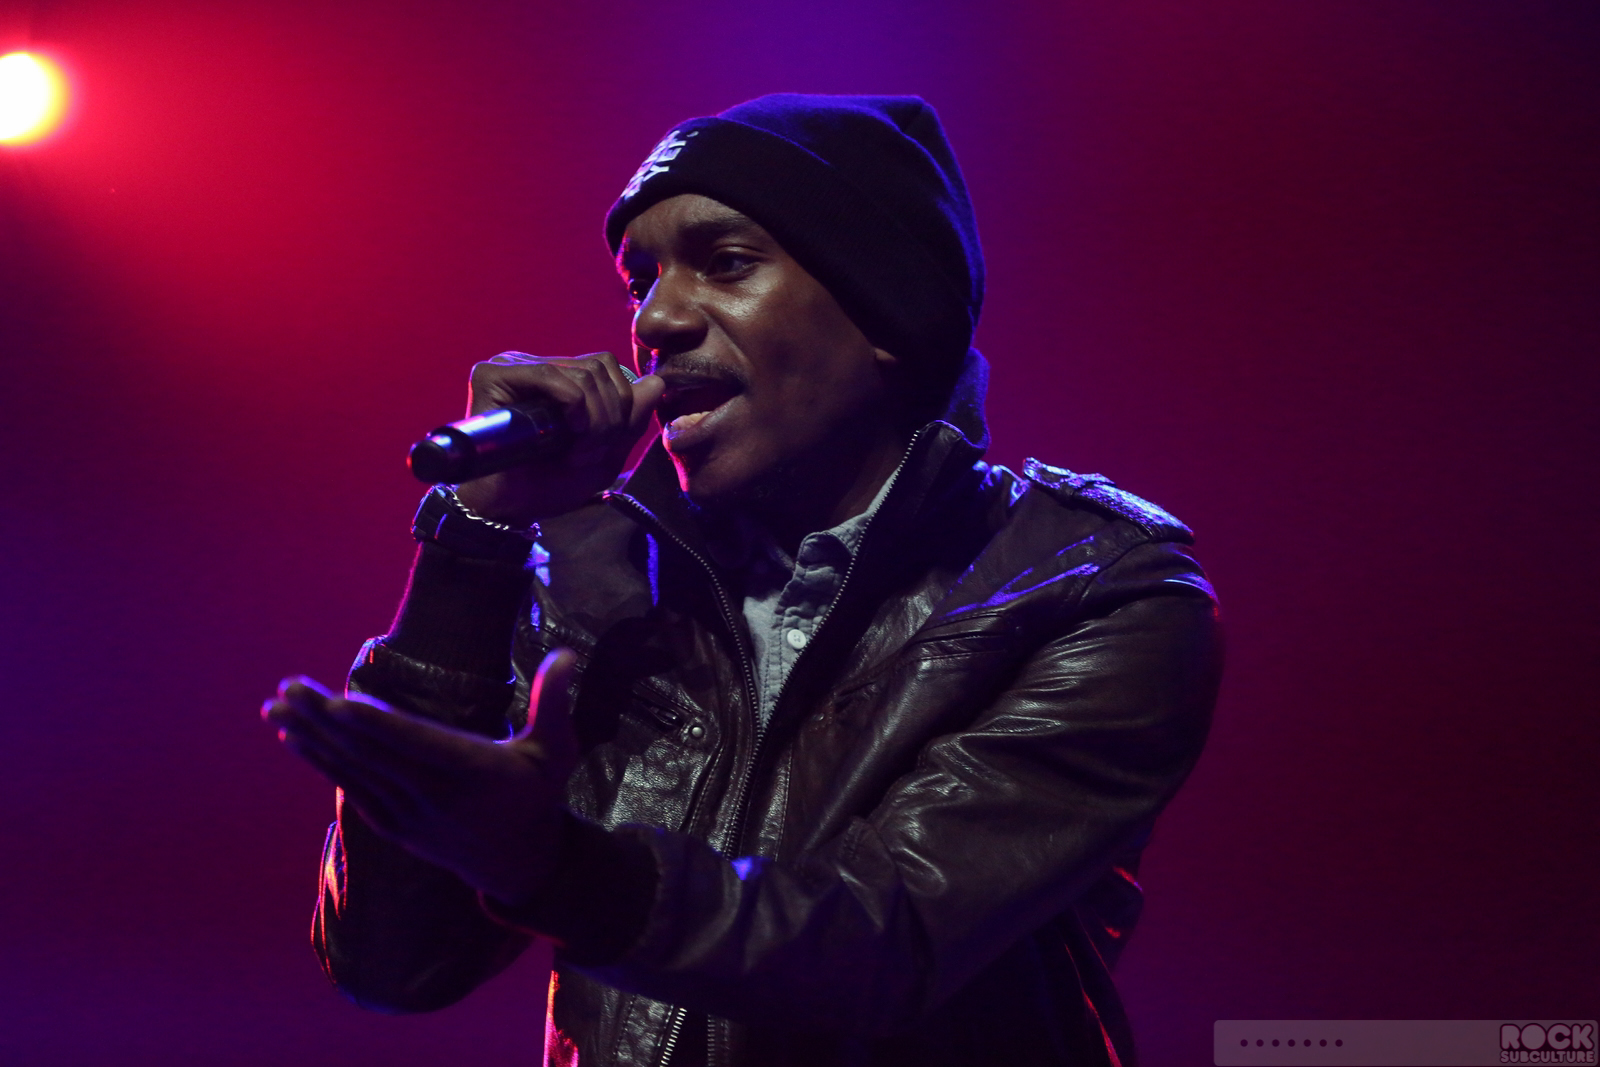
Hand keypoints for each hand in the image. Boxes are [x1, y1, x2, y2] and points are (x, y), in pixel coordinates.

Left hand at [262, 648, 580, 904]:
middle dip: (325, 721)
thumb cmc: (537, 794)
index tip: (337, 702)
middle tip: (288, 688)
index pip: (414, 744)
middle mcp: (432, 797)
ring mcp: (408, 815)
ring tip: (276, 707)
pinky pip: (350, 788)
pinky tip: (296, 738)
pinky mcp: (393, 825)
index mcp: (471, 773)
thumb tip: (567, 653)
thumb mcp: (555, 750)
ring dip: (311, 738)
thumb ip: (554, 702)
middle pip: (371, 754)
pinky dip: (322, 762)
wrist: (519, 863)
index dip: (374, 724)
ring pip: (352, 770)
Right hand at [453, 351, 664, 524]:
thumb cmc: (549, 485)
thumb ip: (631, 420)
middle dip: (610, 418)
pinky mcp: (493, 376)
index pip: (607, 369)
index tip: (603, 450)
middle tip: (588, 456)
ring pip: (582, 373)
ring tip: (575, 454)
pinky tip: (569, 432)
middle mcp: (536, 368)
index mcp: (560, 381)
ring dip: (594, 420)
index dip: (621, 407)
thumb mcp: (605, 455)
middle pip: (600, 368)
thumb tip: (657, 381)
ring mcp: (514, 368)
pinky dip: (572, 405)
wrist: (506, 511)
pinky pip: (549, 375)